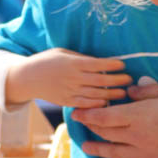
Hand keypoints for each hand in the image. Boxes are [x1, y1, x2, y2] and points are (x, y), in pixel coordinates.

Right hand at [5, 49, 132, 108]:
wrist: (28, 78)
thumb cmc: (48, 61)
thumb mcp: (63, 52)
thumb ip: (80, 58)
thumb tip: (100, 61)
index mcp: (73, 63)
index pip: (97, 64)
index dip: (112, 65)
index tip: (122, 65)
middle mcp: (73, 78)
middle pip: (100, 80)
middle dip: (117, 80)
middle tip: (129, 79)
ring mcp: (70, 91)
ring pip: (95, 94)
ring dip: (112, 94)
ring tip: (124, 93)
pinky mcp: (67, 101)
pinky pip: (85, 104)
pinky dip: (97, 105)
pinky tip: (107, 103)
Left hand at [77, 82, 157, 157]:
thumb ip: (148, 93)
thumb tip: (130, 92)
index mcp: (138, 116)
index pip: (105, 117)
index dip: (89, 115)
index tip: (76, 114)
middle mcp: (137, 137)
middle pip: (107, 134)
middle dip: (92, 130)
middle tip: (82, 127)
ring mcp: (146, 154)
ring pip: (116, 152)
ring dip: (99, 150)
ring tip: (87, 149)